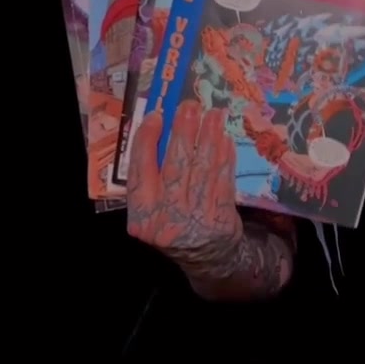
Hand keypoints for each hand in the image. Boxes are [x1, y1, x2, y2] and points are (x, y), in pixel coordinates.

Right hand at [127, 100, 242, 272]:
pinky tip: (224, 138)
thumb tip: (161, 125)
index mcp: (142, 214)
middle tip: (189, 106)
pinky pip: (222, 179)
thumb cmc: (174, 222)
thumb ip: (151, 174)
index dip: (147, 141)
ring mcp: (195, 219)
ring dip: (208, 137)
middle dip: (183, 131)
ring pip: (202, 169)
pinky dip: (223, 156)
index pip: (140, 171)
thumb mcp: (152, 207)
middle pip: (174, 166)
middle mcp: (166, 218)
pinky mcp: (221, 217)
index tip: (156, 115)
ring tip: (213, 114)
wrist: (206, 257)